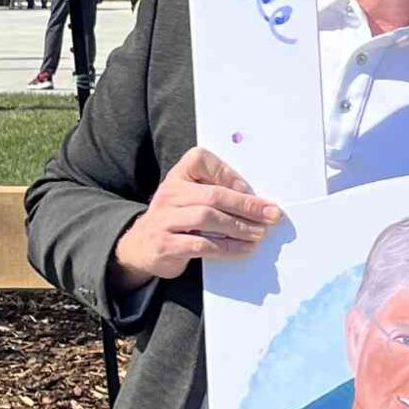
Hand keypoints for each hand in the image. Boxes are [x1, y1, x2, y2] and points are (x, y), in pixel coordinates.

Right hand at [109, 146, 282, 291]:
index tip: (250, 189)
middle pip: (213, 194)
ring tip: (259, 233)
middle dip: (246, 205)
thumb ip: (215, 192)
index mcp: (177, 177)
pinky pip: (201, 245)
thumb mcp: (188, 198)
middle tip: (270, 214)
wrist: (138, 247)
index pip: (200, 160)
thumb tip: (258, 202)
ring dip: (239, 227)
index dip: (228, 173)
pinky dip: (227, 248)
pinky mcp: (165, 245)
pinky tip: (243, 248)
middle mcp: (169, 194)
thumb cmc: (175, 219)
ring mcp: (164, 219)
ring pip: (207, 218)